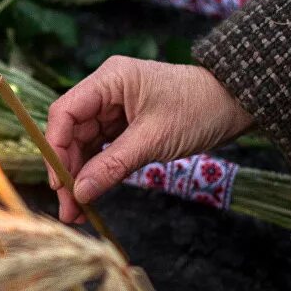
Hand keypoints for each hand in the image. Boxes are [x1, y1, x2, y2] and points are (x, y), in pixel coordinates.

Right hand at [44, 58, 253, 222]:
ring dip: (80, 176)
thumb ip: (113, 165)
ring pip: (85, 145)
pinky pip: (102, 150)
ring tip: (78, 211)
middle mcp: (107, 91)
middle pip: (72, 132)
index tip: (59, 182)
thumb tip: (79, 192)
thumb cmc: (198, 109)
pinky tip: (93, 194)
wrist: (234, 104)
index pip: (66, 112)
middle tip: (68, 208)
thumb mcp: (154, 139)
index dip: (56, 147)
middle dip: (68, 170)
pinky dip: (97, 172)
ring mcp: (116, 109)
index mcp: (109, 80)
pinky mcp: (126, 125)